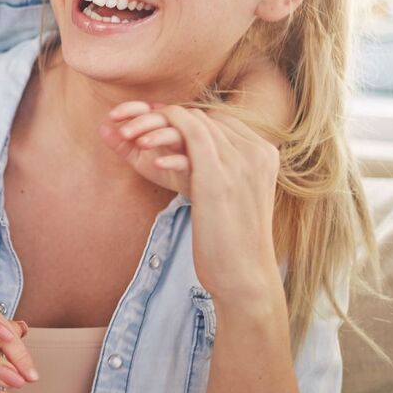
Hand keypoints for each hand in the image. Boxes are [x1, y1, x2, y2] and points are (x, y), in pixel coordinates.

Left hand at [100, 101, 189, 195]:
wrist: (195, 191)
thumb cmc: (166, 170)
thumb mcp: (140, 158)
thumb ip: (121, 144)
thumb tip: (101, 127)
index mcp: (162, 126)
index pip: (146, 109)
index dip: (130, 109)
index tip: (112, 116)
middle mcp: (176, 131)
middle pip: (161, 117)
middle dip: (142, 122)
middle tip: (124, 133)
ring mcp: (188, 147)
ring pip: (176, 134)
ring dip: (158, 136)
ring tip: (141, 143)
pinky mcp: (196, 166)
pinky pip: (185, 160)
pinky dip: (172, 160)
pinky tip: (158, 163)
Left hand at [103, 103, 281, 302]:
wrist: (244, 275)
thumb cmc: (229, 240)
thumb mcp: (226, 197)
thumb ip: (208, 168)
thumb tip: (173, 152)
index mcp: (263, 153)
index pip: (218, 119)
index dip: (182, 118)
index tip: (151, 124)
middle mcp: (256, 152)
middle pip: (204, 116)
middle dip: (162, 116)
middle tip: (128, 122)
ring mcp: (241, 162)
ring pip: (193, 123)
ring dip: (154, 124)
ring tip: (128, 134)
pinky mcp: (221, 177)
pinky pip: (190, 140)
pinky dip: (164, 138)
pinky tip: (145, 150)